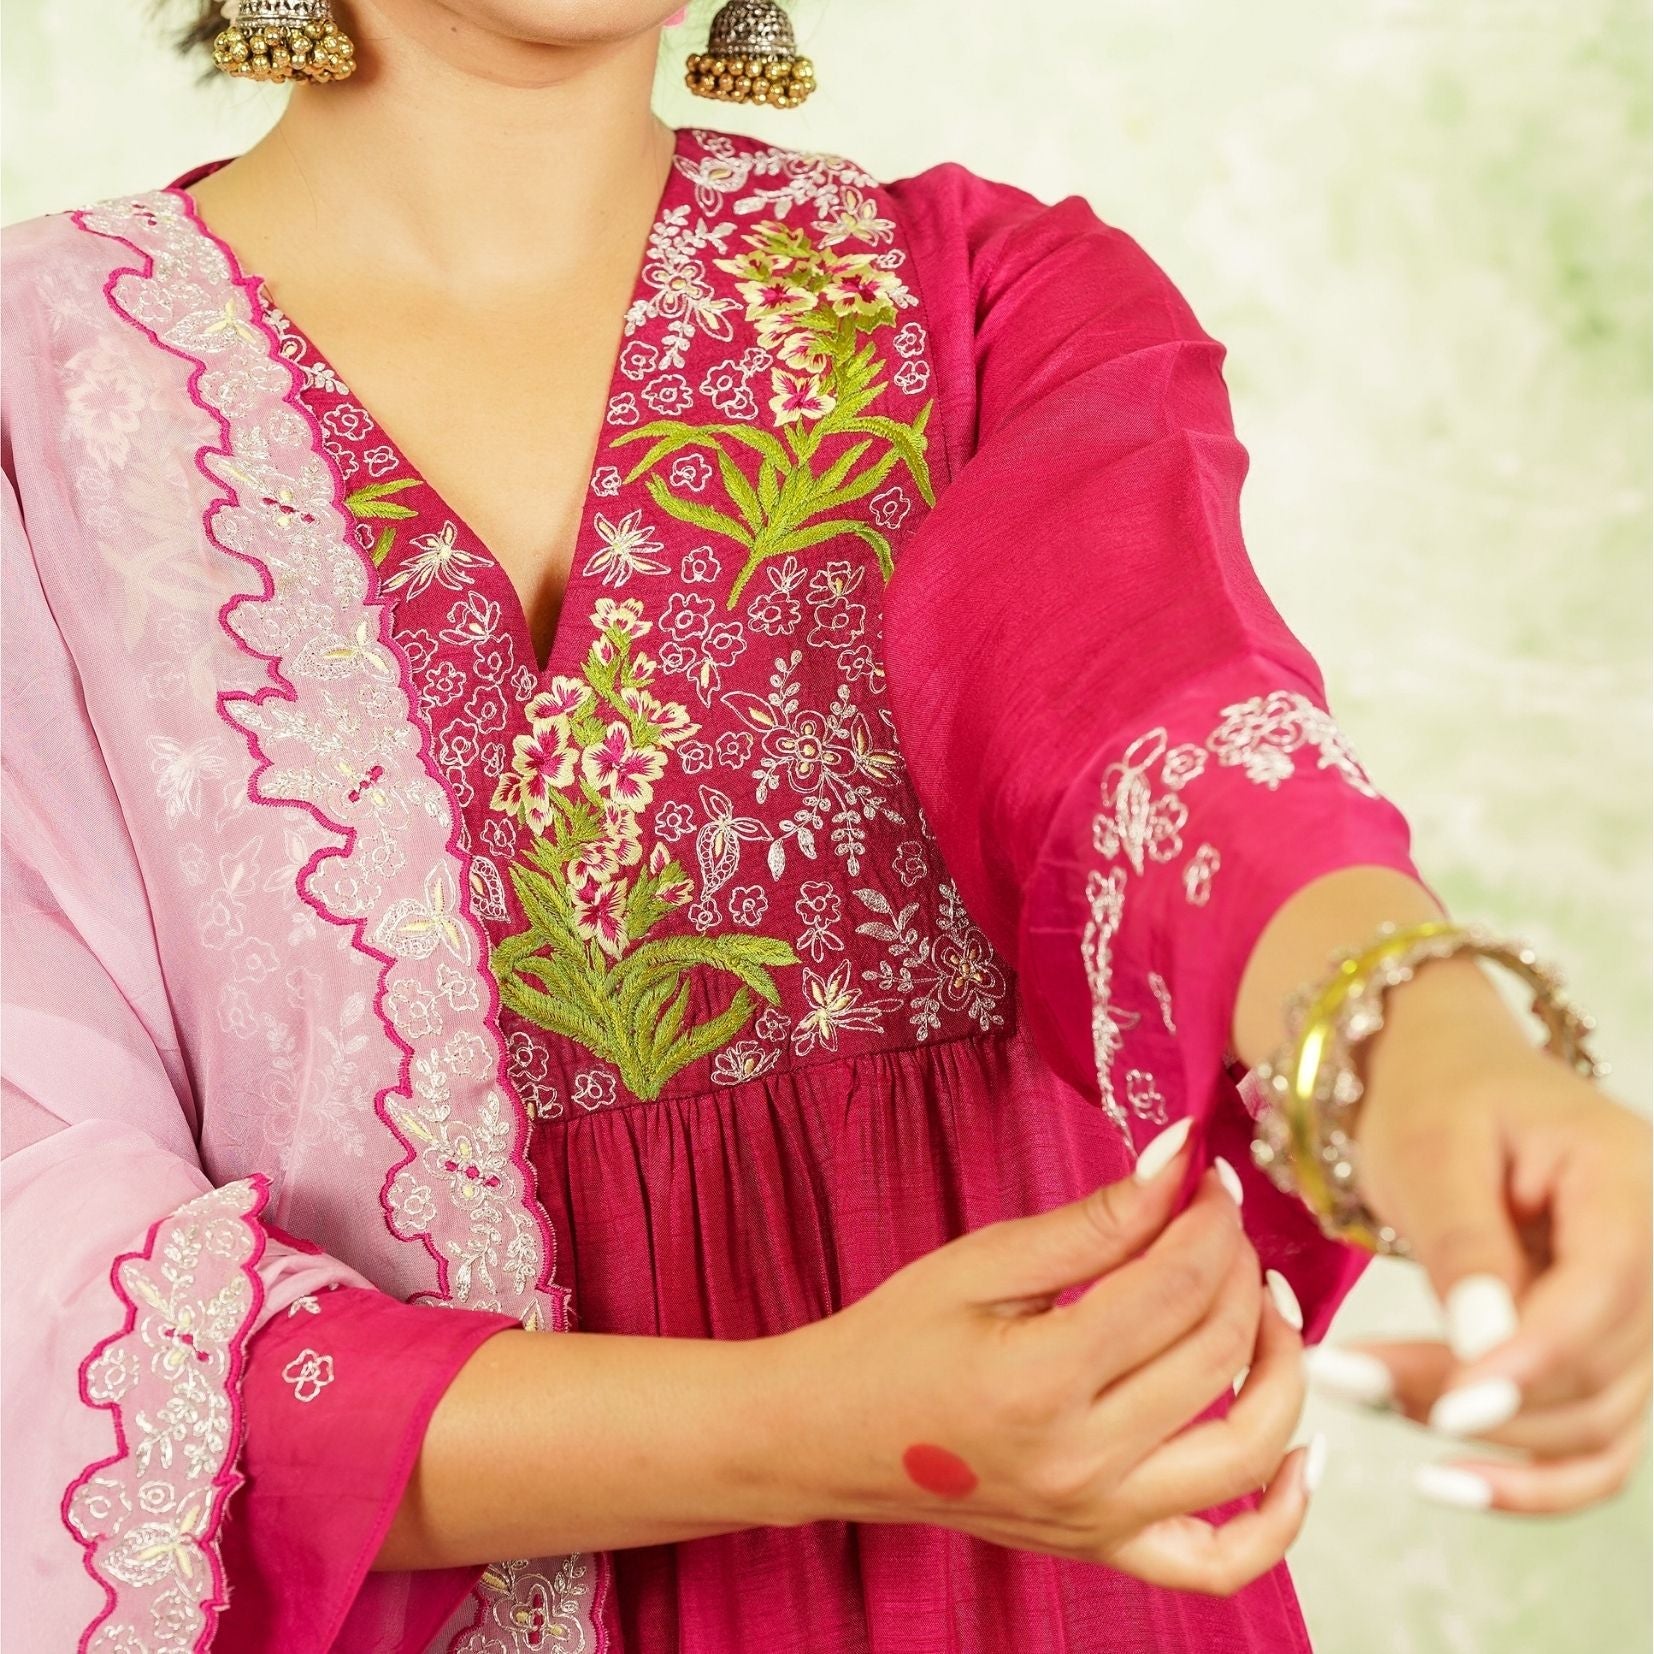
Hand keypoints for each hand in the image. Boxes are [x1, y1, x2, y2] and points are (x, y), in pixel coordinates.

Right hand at [778, 1123, 1320, 1595]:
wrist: (831, 1435)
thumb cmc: (894, 1340)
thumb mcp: (983, 1261)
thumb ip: (1094, 1220)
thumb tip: (1179, 1160)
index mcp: (1041, 1379)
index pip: (1176, 1284)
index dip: (1210, 1219)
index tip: (1209, 1177)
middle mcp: (1082, 1462)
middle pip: (1217, 1351)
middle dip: (1240, 1268)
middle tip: (1221, 1224)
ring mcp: (1099, 1519)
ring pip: (1248, 1451)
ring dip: (1282, 1367)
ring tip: (1265, 1307)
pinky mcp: (1105, 1548)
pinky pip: (1223, 1563)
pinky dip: (1283, 1518)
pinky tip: (1300, 1453)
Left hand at [1321, 1039, 1650, 1514]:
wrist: (1430, 1072)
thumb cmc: (1427, 1094)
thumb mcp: (1431, 1151)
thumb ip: (1466, 1247)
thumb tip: (1489, 1355)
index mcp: (1626, 1178)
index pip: (1601, 1293)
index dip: (1528, 1361)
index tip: (1444, 1409)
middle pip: (1592, 1367)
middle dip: (1470, 1394)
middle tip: (1345, 1376)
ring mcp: (1640, 1307)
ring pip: (1592, 1417)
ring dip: (1479, 1431)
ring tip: (1358, 1390)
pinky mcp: (1604, 1348)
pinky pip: (1596, 1440)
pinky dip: (1532, 1477)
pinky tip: (1446, 1482)